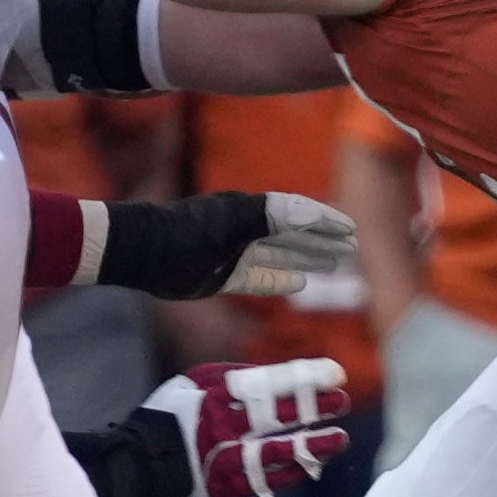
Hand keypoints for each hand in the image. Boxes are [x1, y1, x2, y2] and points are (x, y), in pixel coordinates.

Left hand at [93, 191, 358, 300]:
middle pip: (294, 234)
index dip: (326, 220)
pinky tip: (300, 283)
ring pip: (281, 255)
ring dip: (309, 258)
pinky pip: (260, 278)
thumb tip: (310, 213)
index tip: (351, 228)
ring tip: (336, 263)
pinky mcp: (224, 276)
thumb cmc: (187, 234)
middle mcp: (247, 231)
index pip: (298, 214)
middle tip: (353, 247)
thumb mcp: (232, 221)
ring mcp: (236, 254)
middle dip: (323, 239)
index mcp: (251, 212)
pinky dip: (280, 279)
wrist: (143, 254)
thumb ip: (271, 216)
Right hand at [143, 359, 353, 496]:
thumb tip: (277, 376)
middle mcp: (221, 427)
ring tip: (341, 439)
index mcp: (214, 397)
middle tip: (343, 402)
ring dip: (311, 446)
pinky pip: (263, 481)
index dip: (305, 378)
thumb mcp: (195, 383)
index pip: (268, 383)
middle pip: (277, 415)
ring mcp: (222, 459)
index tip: (337, 373)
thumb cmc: (169, 417)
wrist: (137, 464)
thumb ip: (234, 378)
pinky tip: (313, 467)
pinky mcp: (223, 488)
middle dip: (313, 408)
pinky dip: (289, 474)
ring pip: (276, 452)